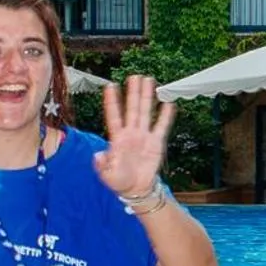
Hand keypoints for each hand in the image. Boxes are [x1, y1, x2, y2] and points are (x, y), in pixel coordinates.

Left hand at [93, 74, 174, 198]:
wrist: (136, 189)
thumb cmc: (119, 181)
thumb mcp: (107, 175)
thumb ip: (102, 165)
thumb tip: (97, 156)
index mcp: (117, 139)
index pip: (114, 116)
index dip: (112, 102)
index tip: (110, 86)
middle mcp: (130, 133)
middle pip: (132, 109)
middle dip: (133, 92)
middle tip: (134, 76)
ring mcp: (143, 136)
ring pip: (146, 112)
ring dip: (147, 97)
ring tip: (149, 81)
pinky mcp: (156, 143)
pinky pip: (161, 127)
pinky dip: (165, 116)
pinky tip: (167, 104)